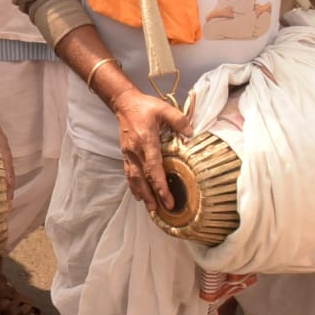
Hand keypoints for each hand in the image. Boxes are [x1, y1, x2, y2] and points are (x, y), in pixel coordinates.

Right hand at [112, 88, 191, 213]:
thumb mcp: (164, 108)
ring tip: (150, 208)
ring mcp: (129, 153)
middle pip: (143, 178)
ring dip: (142, 194)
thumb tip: (191, 134)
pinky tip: (138, 195)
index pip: (154, 168)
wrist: (124, 103)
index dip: (161, 186)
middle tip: (160, 211)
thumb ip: (178, 120)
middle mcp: (136, 151)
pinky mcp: (126, 154)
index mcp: (146, 141)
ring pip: (134, 178)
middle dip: (151, 196)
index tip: (168, 200)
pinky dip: (133, 186)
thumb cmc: (145, 106)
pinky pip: (129, 173)